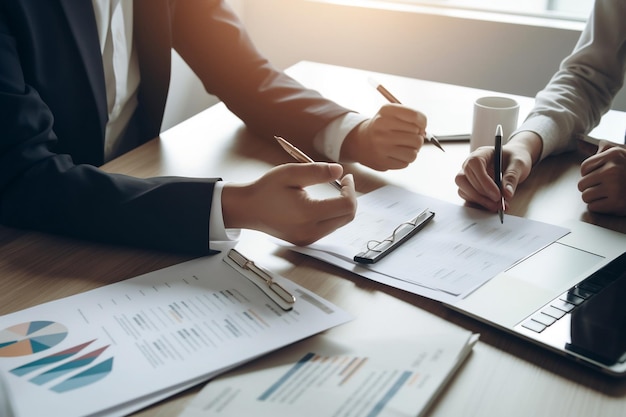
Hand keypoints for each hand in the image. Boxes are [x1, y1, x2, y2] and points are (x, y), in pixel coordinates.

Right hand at [222, 163, 356, 244]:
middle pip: (347, 217)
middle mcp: (310, 231)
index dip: (351, 190)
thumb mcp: (290, 173)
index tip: (346, 178)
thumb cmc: (266, 189)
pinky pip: (328, 228)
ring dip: (341, 207)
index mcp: (307, 214)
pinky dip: (331, 215)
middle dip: (349, 198)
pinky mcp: (305, 241)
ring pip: (339, 224)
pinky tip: (321, 203)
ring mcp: (308, 239)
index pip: (346, 206)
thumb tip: (339, 171)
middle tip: (342, 183)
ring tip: (331, 192)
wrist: (247, 209)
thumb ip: (316, 172)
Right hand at [341, 104, 426, 170]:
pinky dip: (404, 159)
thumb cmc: (384, 127)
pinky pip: (405, 163)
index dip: (423, 123)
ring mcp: (380, 145)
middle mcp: (381, 127)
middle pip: (417, 137)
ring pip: (413, 153)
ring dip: (413, 151)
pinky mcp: (381, 161)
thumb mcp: (394, 113)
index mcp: (386, 111)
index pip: (416, 117)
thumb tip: (425, 134)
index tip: (419, 126)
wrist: (361, 141)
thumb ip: (412, 118)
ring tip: (405, 147)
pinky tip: (396, 154)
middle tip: (409, 138)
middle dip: (417, 139)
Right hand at [455, 131, 539, 211]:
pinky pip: (467, 195)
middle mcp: (470, 163)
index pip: (474, 164)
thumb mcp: (519, 164)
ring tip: (496, 205)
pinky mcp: (469, 186)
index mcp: (481, 153)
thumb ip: (512, 177)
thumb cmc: (514, 158)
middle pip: (464, 178)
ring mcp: (467, 175)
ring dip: (479, 199)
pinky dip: (479, 202)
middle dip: (481, 193)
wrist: (513, 161)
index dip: (483, 180)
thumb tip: (507, 194)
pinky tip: (493, 204)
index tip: (497, 194)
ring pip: (463, 188)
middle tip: (498, 202)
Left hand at [578, 140, 625, 215]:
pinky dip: (600, 206)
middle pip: (582, 184)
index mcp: (613, 155)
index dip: (589, 174)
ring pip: (585, 196)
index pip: (584, 168)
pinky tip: (610, 201)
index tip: (598, 175)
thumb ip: (602, 149)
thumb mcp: (621, 154)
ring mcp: (615, 187)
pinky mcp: (617, 203)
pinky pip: (593, 207)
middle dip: (590, 187)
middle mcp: (613, 170)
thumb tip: (579, 141)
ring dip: (594, 197)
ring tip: (606, 194)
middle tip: (603, 187)